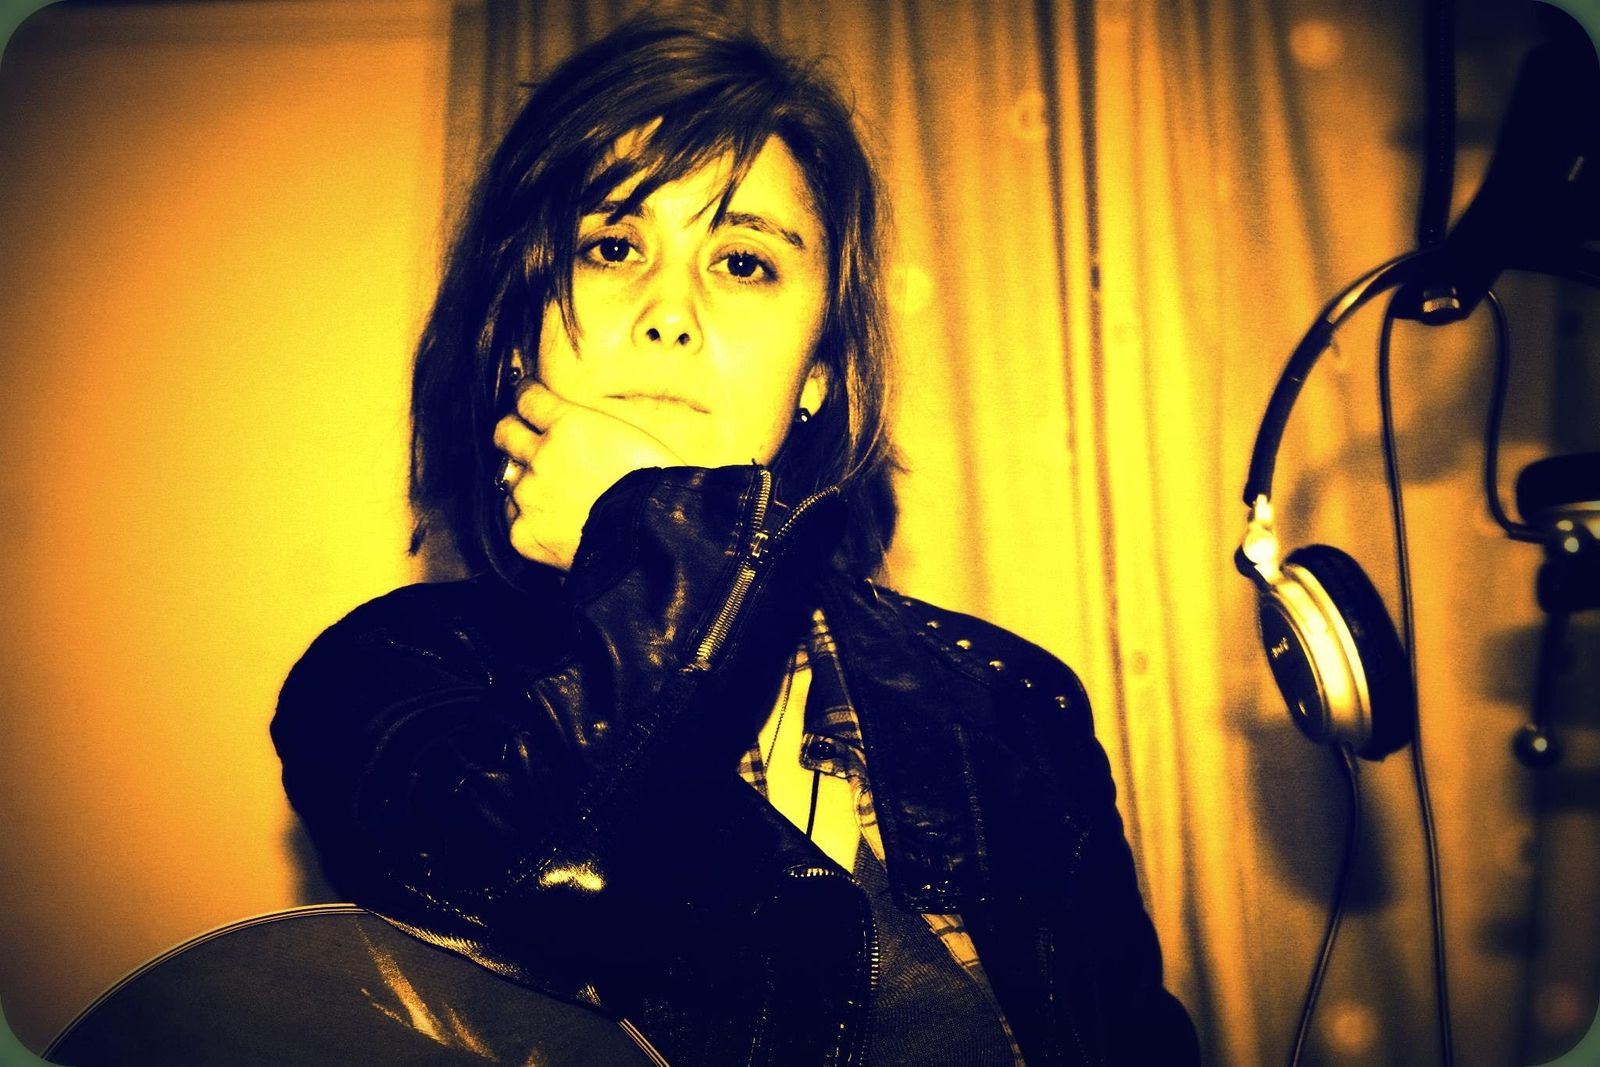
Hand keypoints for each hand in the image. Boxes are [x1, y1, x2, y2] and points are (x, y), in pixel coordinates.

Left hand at [493, 381, 685, 570]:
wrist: (655, 540)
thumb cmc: (657, 488)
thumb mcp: (630, 437)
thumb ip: (591, 427)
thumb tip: (576, 425)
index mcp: (569, 425)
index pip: (527, 399)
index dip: (527, 398)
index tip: (527, 399)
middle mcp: (542, 455)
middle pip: (504, 432)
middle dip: (514, 432)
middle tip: (526, 440)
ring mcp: (529, 496)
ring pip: (508, 477)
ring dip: (525, 480)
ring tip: (552, 493)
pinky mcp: (523, 533)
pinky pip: (513, 517)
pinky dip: (529, 517)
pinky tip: (552, 522)